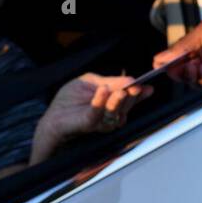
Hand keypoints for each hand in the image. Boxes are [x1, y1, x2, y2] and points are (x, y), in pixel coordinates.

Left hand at [31, 73, 151, 163]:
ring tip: (121, 90)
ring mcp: (101, 122)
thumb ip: (111, 81)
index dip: (140, 94)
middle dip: (131, 95)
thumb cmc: (70, 99)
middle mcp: (111, 116)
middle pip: (126, 105)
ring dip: (118, 100)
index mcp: (113, 105)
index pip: (130, 99)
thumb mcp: (92, 82)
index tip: (148, 87)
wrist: (52, 115)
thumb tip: (132, 79)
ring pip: (115, 111)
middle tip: (135, 86)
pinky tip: (103, 90)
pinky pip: (97, 112)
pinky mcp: (88, 123)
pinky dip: (100, 101)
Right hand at [152, 13, 201, 92]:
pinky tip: (201, 70)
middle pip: (183, 68)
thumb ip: (184, 45)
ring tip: (191, 66)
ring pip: (192, 78)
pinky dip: (199, 79)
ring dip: (187, 74)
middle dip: (175, 68)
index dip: (169, 59)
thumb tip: (161, 56)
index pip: (180, 53)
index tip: (158, 63)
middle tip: (171, 67)